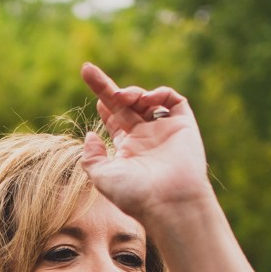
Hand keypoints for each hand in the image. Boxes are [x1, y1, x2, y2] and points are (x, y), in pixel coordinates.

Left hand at [78, 62, 211, 217]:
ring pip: (146, 100)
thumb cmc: (135, 194)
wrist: (169, 202)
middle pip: (124, 104)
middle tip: (87, 70)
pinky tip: (145, 99)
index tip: (89, 88)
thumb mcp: (102, 177)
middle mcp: (146, 137)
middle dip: (106, 87)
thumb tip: (90, 134)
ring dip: (131, 92)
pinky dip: (159, 93)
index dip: (102, 103)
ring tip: (121, 97)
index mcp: (128, 149)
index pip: (113, 119)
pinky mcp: (183, 125)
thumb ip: (91, 157)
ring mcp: (164, 130)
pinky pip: (173, 101)